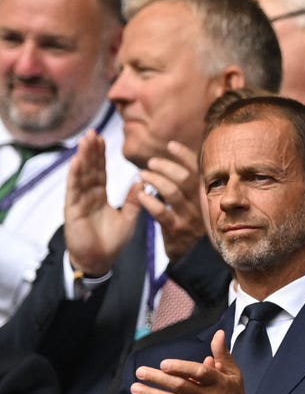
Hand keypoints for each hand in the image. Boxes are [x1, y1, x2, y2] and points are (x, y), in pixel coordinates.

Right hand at [64, 131, 141, 274]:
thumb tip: (142, 181)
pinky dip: (75, 176)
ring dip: (83, 157)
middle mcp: (88, 195)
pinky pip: (74, 190)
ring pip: (81, 175)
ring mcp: (79, 201)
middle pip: (89, 169)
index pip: (100, 171)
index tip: (103, 138)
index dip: (100, 155)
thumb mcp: (129, 218)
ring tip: (85, 141)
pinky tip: (76, 162)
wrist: (99, 261)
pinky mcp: (72, 210)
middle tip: (92, 132)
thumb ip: (135, 200)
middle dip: (91, 151)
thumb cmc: (112, 241)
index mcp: (100, 196)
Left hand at [131, 330, 253, 393]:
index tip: (164, 364)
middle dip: (158, 379)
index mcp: (220, 382)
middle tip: (140, 372)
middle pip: (181, 386)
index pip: (200, 372)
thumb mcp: (234, 375)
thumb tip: (219, 334)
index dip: (181, 367)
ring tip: (135, 387)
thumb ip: (223, 354)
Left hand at [139, 141, 205, 262]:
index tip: (170, 145)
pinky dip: (149, 202)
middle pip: (185, 178)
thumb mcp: (197, 205)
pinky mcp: (176, 231)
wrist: (195, 259)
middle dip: (166, 166)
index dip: (184, 155)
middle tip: (151, 162)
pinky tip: (141, 195)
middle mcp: (200, 205)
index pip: (197, 170)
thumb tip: (179, 159)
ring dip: (155, 180)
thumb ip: (191, 186)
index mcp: (205, 196)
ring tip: (143, 175)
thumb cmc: (193, 226)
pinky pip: (162, 213)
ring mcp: (189, 219)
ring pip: (173, 192)